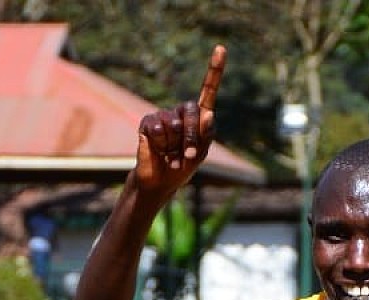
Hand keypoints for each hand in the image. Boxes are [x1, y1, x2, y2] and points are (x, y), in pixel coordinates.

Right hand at [134, 45, 225, 197]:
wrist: (161, 181)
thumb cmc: (184, 167)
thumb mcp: (201, 155)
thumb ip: (206, 136)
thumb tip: (208, 114)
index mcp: (199, 117)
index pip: (208, 90)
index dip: (214, 70)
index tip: (220, 49)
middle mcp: (181, 112)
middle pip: (192, 111)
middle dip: (192, 137)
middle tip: (189, 155)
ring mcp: (164, 115)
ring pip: (175, 124)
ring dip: (175, 145)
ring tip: (171, 154)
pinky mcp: (147, 122)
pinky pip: (157, 129)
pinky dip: (160, 144)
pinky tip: (158, 150)